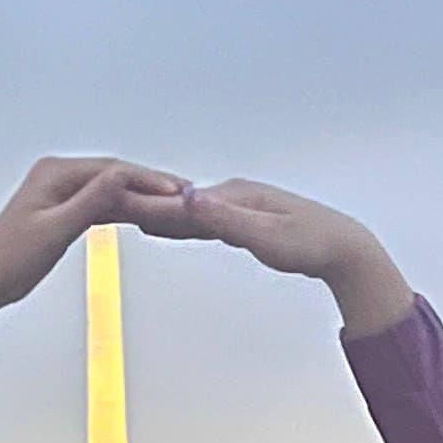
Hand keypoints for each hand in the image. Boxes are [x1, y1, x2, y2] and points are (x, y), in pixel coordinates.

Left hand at [0, 158, 196, 354]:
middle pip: (115, 175)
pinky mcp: (60, 209)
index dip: (149, 180)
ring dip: (140, 196)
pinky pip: (99, 203)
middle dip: (151, 184)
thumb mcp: (56, 230)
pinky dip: (123, 208)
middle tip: (187, 194)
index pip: (113, 171)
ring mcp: (58, 191)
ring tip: (174, 204)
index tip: (178, 190)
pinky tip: (144, 214)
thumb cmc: (9, 260)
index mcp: (54, 173)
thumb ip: (90, 201)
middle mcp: (57, 175)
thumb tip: (122, 176)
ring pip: (109, 189)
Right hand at [129, 179, 413, 337]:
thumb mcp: (266, 236)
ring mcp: (237, 206)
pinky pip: (202, 220)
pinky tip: (168, 223)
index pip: (178, 202)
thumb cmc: (309, 244)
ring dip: (155, 211)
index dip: (142, 203)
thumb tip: (190, 200)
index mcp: (232, 197)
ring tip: (122, 210)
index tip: (108, 203)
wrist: (343, 247)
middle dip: (140, 202)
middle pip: (177, 202)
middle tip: (99, 202)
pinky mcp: (243, 220)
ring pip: (187, 210)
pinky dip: (180, 222)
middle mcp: (231, 195)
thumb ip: (226, 220)